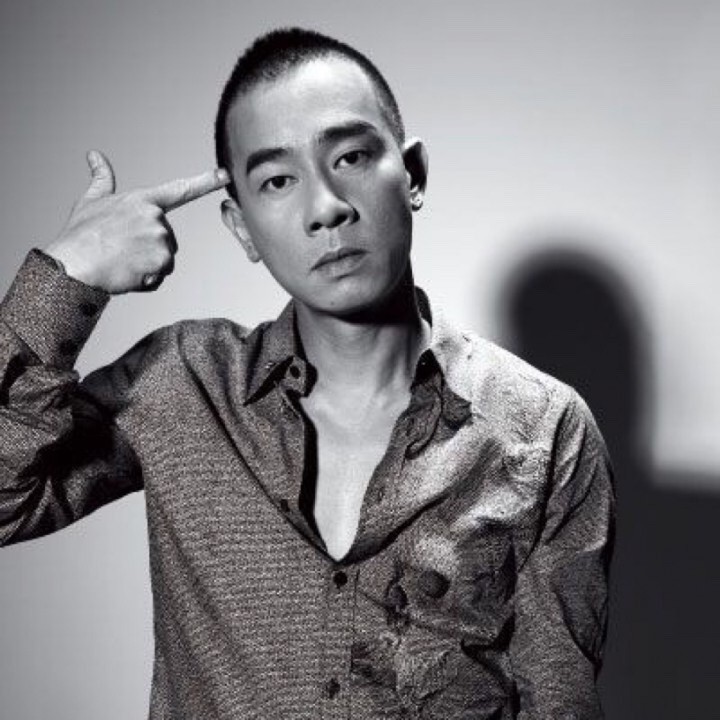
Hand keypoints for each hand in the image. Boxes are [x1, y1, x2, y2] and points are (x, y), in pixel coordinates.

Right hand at [45, 150, 229, 293]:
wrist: (74, 263)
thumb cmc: (81, 234)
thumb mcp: (91, 201)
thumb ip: (101, 178)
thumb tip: (94, 155)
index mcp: (143, 200)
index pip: (180, 190)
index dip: (205, 182)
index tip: (225, 174)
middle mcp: (157, 218)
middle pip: (167, 240)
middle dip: (148, 249)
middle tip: (121, 250)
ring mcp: (161, 239)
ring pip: (164, 260)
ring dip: (146, 266)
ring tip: (121, 262)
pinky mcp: (162, 261)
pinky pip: (159, 277)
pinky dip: (144, 281)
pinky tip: (126, 274)